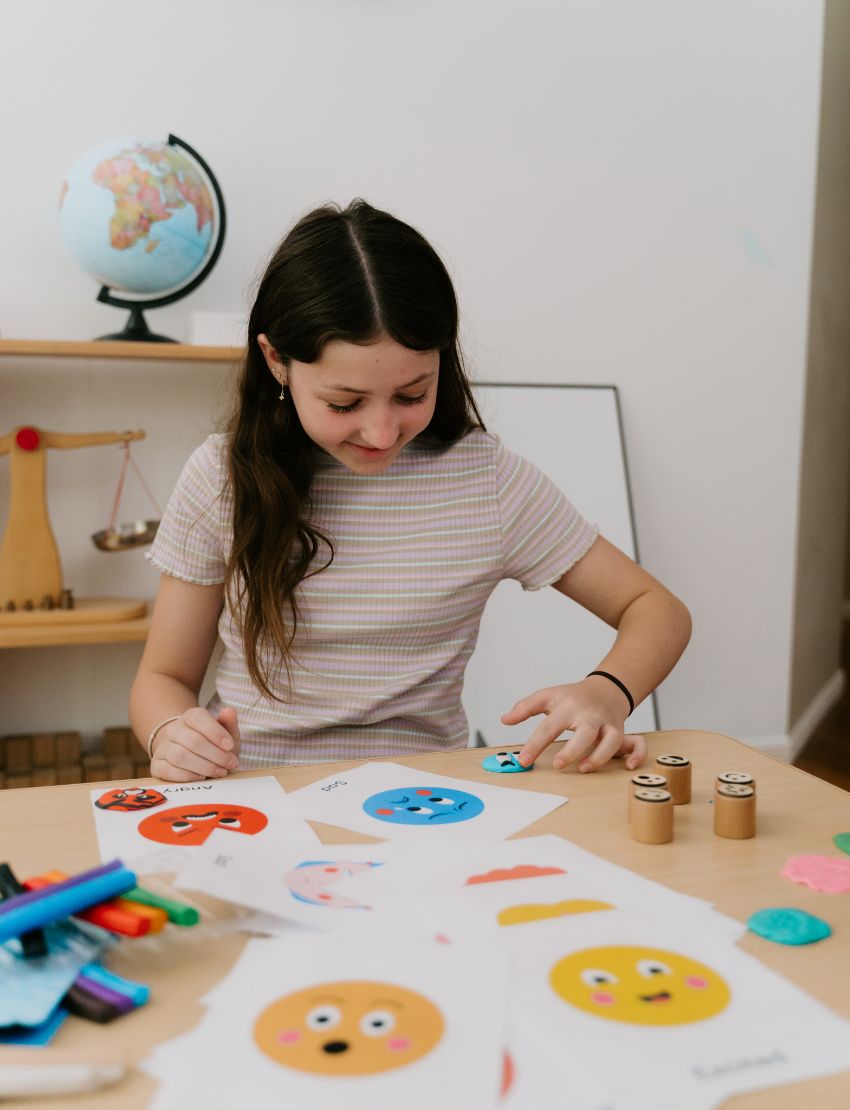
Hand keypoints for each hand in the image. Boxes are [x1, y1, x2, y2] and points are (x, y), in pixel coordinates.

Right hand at [150, 706, 239, 782]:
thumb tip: (230, 711)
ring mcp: (163, 747)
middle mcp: (173, 729)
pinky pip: (167, 771)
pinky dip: (187, 776)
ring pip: (180, 756)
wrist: (190, 753)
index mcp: (190, 716)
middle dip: (216, 755)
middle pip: (193, 741)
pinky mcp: (156, 765)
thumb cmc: (212, 742)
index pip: (198, 718)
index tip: (230, 746)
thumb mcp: (225, 732)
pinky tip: (201, 777)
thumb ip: (228, 723)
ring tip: (220, 771)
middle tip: (230, 763)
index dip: (216, 732)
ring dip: (204, 767)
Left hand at [501, 679, 646, 771]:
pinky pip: (636, 743)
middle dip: (573, 748)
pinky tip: (628, 767)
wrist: (605, 688)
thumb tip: (504, 719)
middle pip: (584, 731)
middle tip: (558, 764)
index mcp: (567, 706)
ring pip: (611, 739)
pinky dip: (636, 755)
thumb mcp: (547, 696)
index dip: (535, 744)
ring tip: (584, 768)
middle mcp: (588, 715)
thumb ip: (525, 707)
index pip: (549, 725)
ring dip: (600, 755)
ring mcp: (606, 723)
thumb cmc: (572, 697)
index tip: (523, 761)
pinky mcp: (620, 731)